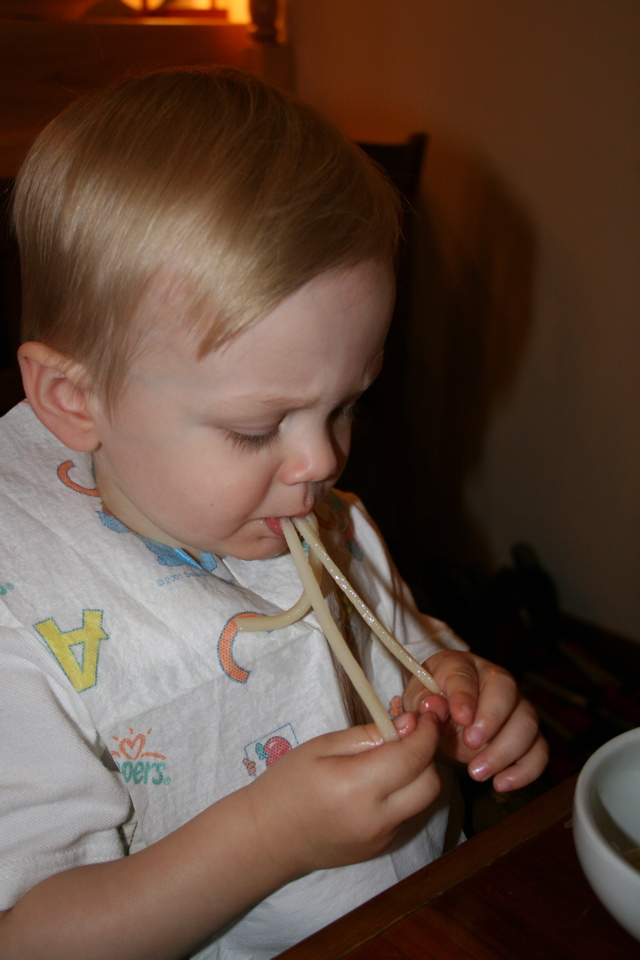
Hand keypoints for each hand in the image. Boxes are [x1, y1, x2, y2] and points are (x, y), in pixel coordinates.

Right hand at [246, 708, 444, 875]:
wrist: (267, 838)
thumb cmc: (287, 784)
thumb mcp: (320, 746)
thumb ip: (367, 735)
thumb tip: (407, 725)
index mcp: (357, 786)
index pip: (412, 757)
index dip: (427, 733)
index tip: (426, 714)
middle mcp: (377, 817)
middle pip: (430, 784)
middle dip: (427, 755)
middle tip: (408, 737)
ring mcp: (382, 838)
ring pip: (423, 801)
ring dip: (418, 775)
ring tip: (392, 759)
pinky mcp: (381, 848)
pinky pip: (407, 815)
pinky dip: (404, 794)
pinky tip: (379, 784)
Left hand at [403, 650, 547, 792]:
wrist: (446, 713)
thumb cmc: (432, 700)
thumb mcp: (418, 697)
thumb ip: (423, 700)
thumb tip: (434, 706)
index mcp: (464, 667)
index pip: (467, 675)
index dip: (464, 696)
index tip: (460, 717)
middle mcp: (497, 682)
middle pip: (507, 694)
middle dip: (491, 721)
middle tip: (470, 743)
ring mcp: (517, 706)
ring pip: (527, 724)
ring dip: (505, 751)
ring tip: (476, 772)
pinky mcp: (527, 734)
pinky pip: (538, 751)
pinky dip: (525, 770)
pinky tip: (500, 784)